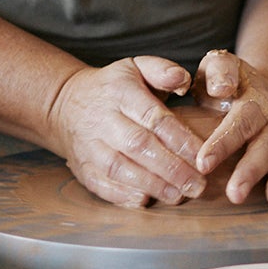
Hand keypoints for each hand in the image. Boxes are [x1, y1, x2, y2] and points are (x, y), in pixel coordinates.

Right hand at [48, 56, 207, 208]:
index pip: (153, 117)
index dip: (179, 139)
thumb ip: (162, 70)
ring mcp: (90, 145)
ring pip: (119, 168)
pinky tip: (144, 201)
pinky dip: (121, 195)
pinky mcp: (82, 167)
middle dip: (171, 168)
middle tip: (198, 185)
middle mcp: (103, 119)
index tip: (203, 155)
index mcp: (121, 92)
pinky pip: (99, 184)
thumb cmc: (113, 88)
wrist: (64, 103)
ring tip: (178, 196)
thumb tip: (182, 80)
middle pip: (138, 145)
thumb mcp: (136, 67)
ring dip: (151, 184)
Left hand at [191, 49, 267, 209]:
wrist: (261, 88)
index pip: (239, 121)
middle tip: (235, 194)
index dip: (222, 143)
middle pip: (265, 145)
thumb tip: (221, 88)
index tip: (203, 163)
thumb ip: (218, 71)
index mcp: (253, 100)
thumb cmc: (228, 81)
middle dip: (251, 170)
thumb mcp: (219, 65)